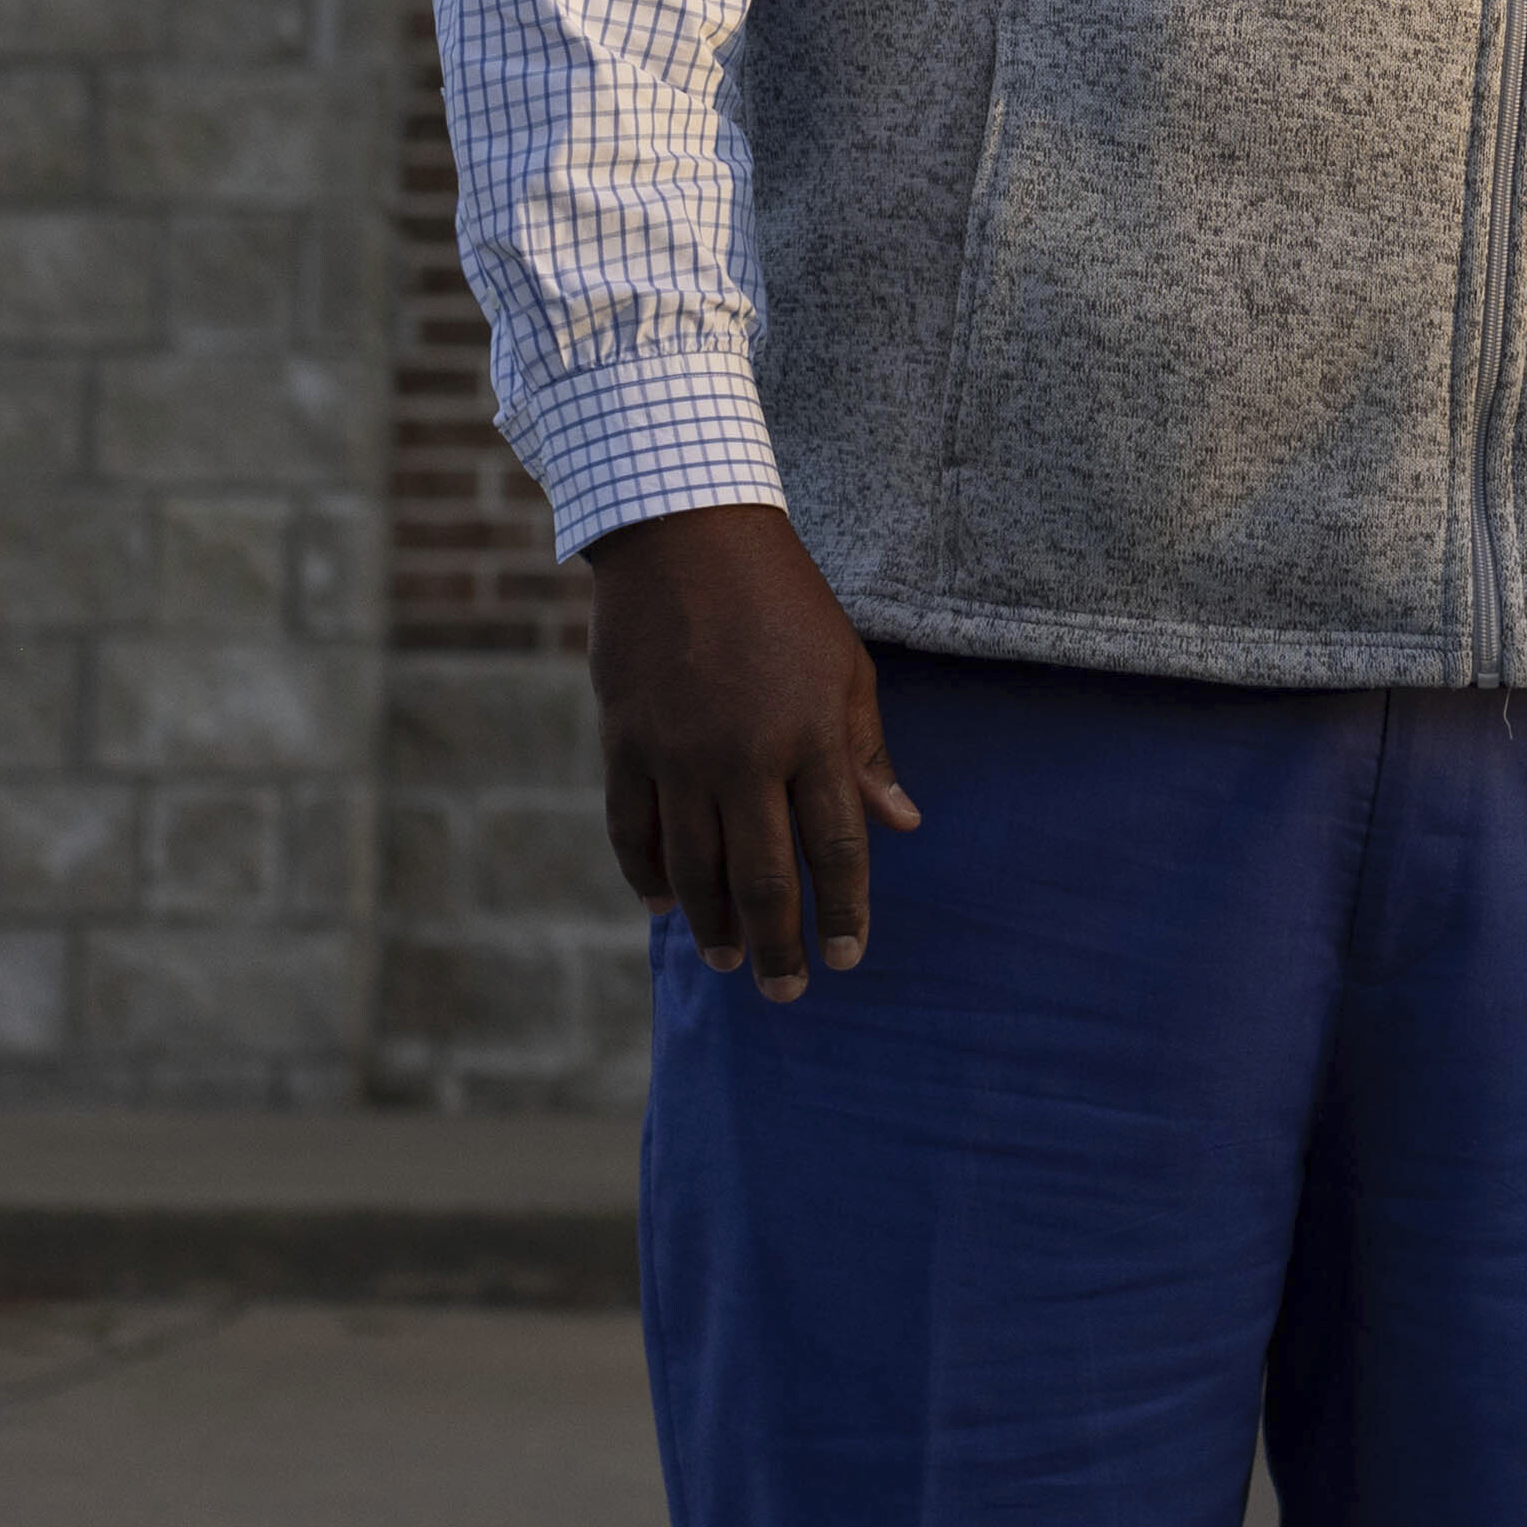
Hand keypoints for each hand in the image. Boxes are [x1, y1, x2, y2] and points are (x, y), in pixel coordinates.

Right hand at [584, 506, 914, 997]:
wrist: (686, 534)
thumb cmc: (782, 599)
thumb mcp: (845, 666)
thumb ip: (866, 751)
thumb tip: (901, 824)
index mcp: (811, 735)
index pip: (835, 847)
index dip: (843, 910)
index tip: (847, 957)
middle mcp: (745, 755)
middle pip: (762, 876)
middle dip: (779, 944)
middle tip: (785, 992)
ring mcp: (678, 753)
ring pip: (693, 867)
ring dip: (712, 925)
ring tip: (729, 961)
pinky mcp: (625, 742)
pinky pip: (633, 830)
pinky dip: (647, 876)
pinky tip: (663, 905)